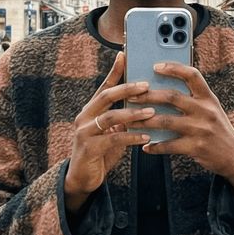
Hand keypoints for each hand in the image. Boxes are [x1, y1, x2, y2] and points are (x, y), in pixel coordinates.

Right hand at [64, 52, 154, 211]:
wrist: (82, 179)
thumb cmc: (100, 153)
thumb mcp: (112, 132)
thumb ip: (122, 120)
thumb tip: (145, 105)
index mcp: (90, 110)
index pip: (104, 87)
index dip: (115, 71)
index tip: (125, 55)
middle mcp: (84, 117)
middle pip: (106, 96)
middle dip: (127, 88)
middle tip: (146, 85)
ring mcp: (84, 132)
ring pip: (110, 117)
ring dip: (132, 113)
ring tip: (151, 112)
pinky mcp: (89, 148)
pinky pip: (113, 139)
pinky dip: (131, 136)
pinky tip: (145, 136)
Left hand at [142, 62, 233, 199]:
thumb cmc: (217, 129)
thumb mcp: (211, 109)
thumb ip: (193, 98)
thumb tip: (162, 88)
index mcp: (208, 97)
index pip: (192, 75)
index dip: (173, 68)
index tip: (155, 66)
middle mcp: (205, 110)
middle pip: (172, 97)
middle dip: (148, 96)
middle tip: (132, 96)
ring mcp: (200, 129)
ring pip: (166, 121)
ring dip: (144, 121)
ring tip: (130, 121)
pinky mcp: (196, 147)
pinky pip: (169, 145)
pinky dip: (155, 146)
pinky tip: (145, 146)